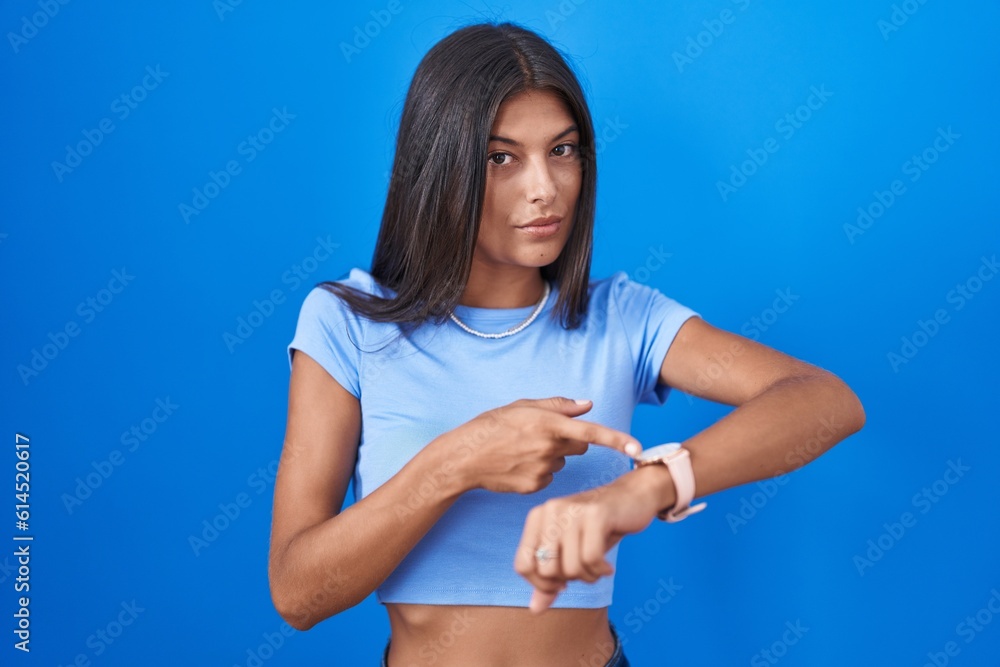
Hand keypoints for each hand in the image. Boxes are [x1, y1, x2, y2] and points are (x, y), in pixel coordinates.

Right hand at [441, 397, 641, 494]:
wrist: (464, 458)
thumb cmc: (491, 426)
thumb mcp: (522, 406)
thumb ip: (558, 405)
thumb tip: (587, 404)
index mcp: (548, 424)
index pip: (591, 433)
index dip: (617, 440)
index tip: (637, 448)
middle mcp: (549, 448)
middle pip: (580, 446)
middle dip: (570, 441)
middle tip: (544, 435)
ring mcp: (542, 470)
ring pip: (562, 462)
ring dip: (552, 456)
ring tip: (523, 450)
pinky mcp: (535, 486)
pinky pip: (549, 477)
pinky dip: (539, 471)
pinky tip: (518, 465)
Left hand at [513, 470, 666, 612]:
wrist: (632, 498)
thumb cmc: (598, 528)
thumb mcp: (571, 552)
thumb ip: (551, 580)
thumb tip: (535, 610)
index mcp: (538, 517)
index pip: (523, 565)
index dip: (542, 583)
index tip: (562, 581)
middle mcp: (551, 510)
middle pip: (546, 570)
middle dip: (567, 580)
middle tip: (583, 572)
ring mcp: (573, 510)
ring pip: (570, 568)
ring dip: (588, 577)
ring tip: (597, 568)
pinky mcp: (596, 514)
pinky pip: (591, 559)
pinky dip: (600, 571)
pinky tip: (607, 567)